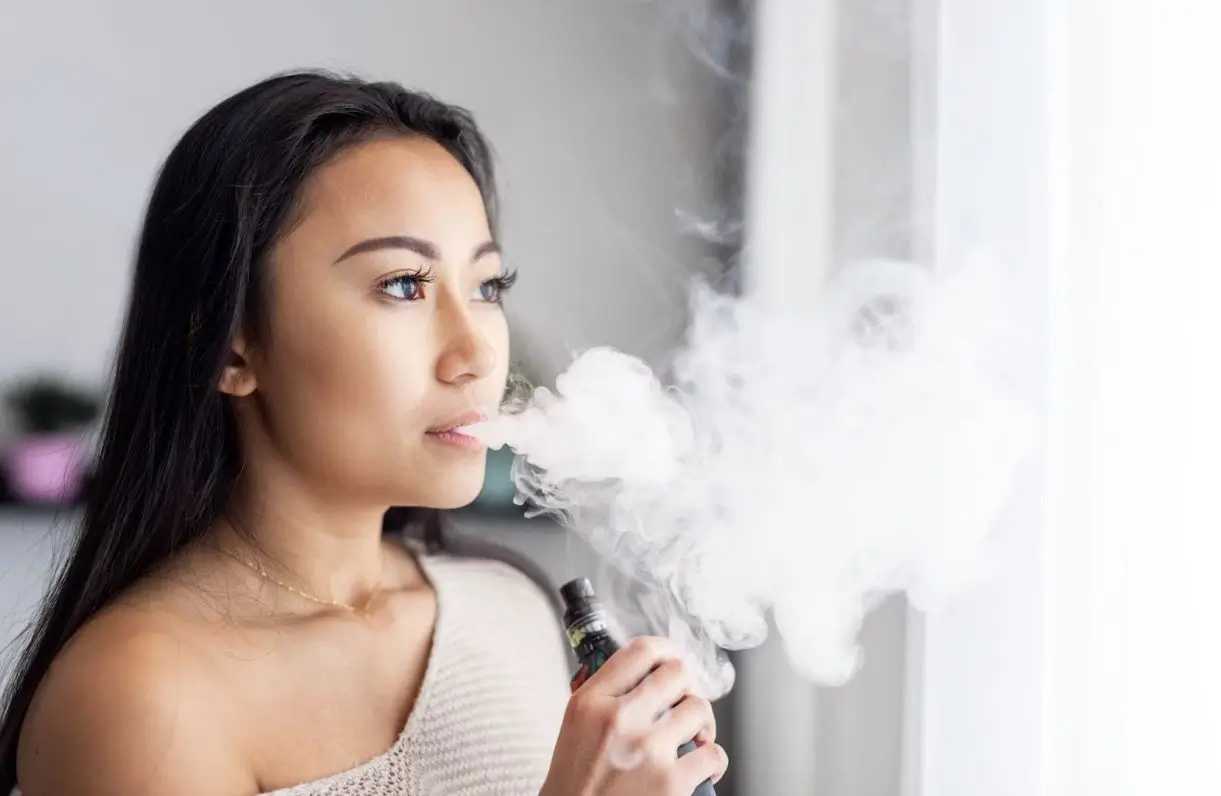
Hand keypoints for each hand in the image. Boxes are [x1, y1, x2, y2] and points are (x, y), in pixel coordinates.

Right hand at [540, 636, 726, 795]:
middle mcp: (619, 719)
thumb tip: (639, 674)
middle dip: (684, 688)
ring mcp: (647, 750)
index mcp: (591, 702)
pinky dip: (712, 761)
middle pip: (676, 673)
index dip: (665, 651)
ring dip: (700, 723)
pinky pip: (713, 754)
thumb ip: (603, 697)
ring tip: (692, 737)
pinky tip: (700, 767)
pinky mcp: (671, 782)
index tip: (671, 660)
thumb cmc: (574, 786)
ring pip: (699, 709)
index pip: (640, 651)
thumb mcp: (574, 729)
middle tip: (681, 705)